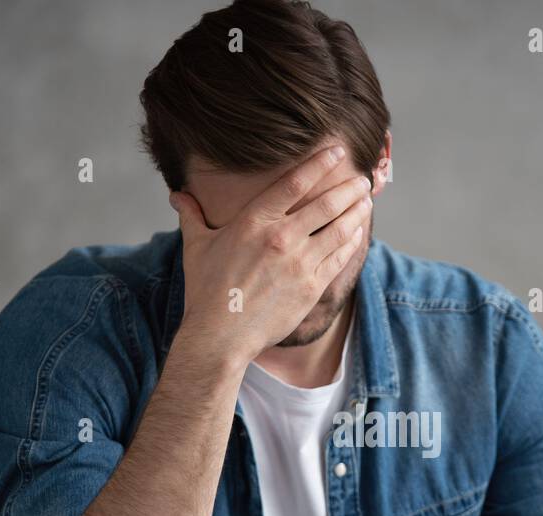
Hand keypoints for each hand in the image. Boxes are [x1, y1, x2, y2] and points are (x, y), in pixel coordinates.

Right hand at [170, 145, 371, 363]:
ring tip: (366, 200)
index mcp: (254, 221)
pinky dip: (352, 241)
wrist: (221, 336)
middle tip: (363, 178)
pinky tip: (358, 232)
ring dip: (356, 211)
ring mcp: (299, 263)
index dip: (320, 164)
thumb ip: (192, 216)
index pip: (294, 183)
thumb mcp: (196, 247)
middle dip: (348, 188)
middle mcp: (281, 238)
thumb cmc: (206, 291)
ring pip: (339, 229)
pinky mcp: (311, 287)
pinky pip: (339, 257)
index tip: (337, 152)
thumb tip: (177, 195)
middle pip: (326, 203)